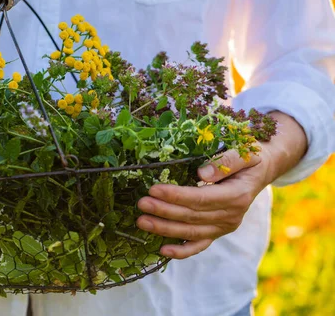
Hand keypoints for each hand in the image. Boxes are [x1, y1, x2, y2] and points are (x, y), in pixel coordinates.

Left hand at [136, 112, 307, 259]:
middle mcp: (231, 215)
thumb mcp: (245, 152)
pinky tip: (163, 250)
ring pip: (191, 231)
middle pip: (192, 216)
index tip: (154, 190)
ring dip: (165, 229)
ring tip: (142, 221)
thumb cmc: (250, 158)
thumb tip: (202, 173)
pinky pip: (199, 245)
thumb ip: (226, 161)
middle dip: (164, 211)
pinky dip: (182, 250)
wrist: (261, 171)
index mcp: (237, 195)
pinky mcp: (218, 232)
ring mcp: (224, 226)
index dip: (176, 196)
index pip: (201, 198)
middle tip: (141, 204)